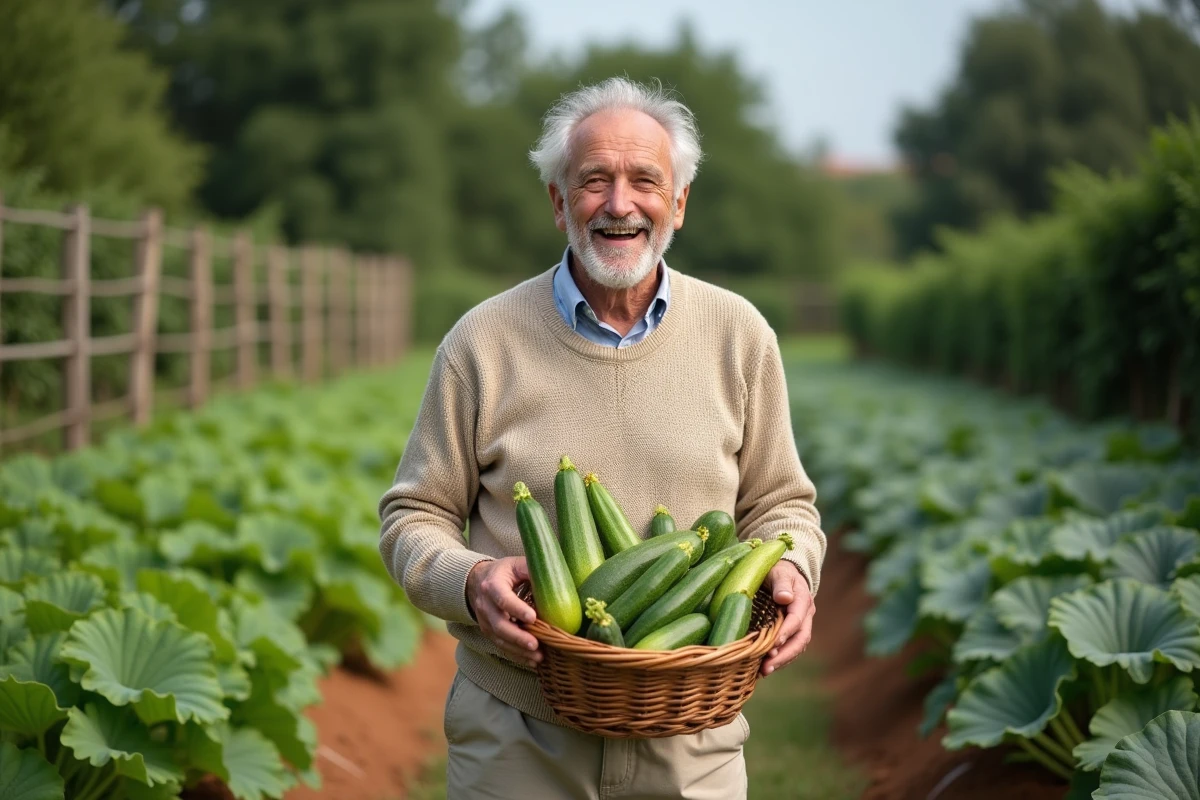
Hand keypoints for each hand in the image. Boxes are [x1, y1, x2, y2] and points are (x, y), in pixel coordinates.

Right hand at [466, 557, 541, 668]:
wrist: (477, 580)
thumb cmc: (503, 572)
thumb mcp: (516, 564)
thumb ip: (531, 569)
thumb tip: (554, 578)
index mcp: (492, 585)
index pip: (503, 599)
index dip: (517, 609)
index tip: (533, 617)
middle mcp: (485, 604)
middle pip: (499, 624)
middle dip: (517, 636)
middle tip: (536, 644)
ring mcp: (484, 620)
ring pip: (499, 639)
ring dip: (518, 650)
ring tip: (538, 657)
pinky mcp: (488, 631)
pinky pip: (501, 645)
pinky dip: (516, 655)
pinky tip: (531, 661)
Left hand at [760, 561, 814, 675]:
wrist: (784, 571)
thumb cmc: (778, 569)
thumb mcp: (778, 571)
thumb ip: (781, 583)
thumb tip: (784, 598)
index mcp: (802, 599)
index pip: (796, 620)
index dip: (785, 633)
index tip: (772, 645)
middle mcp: (805, 614)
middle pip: (800, 639)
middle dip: (785, 655)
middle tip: (767, 667)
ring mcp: (801, 623)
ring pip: (797, 646)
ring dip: (782, 660)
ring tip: (764, 671)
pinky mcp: (794, 630)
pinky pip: (790, 647)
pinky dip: (780, 658)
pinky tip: (765, 667)